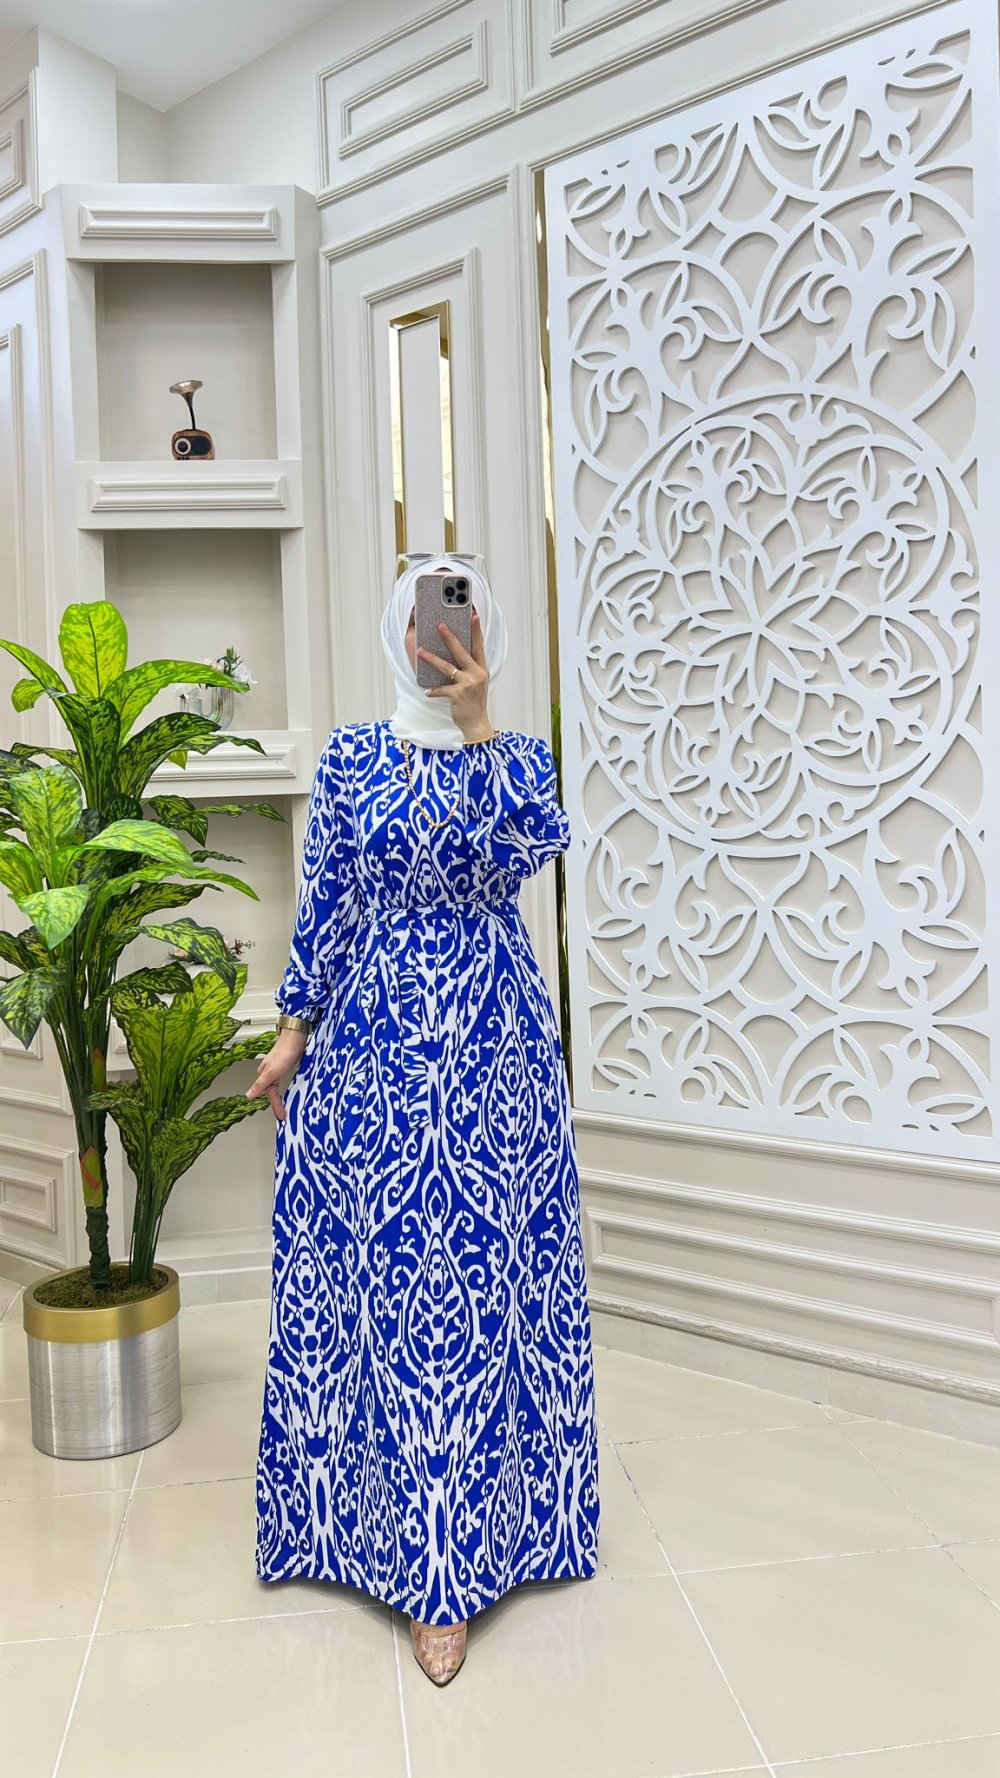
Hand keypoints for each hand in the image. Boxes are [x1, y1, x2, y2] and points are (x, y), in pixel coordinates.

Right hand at [245, 1029, 308, 1119]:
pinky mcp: (285, 1064)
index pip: (269, 1095)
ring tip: (284, 1106)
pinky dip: (284, 1088)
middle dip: (276, 1103)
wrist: (295, 1037)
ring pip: (276, 1087)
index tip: (281, 1116)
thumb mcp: (271, 1072)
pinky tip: (288, 1089)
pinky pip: (283, 1080)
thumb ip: (260, 1085)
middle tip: (282, 1114)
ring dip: (280, 1096)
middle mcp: (268, 1071)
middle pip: (272, 1092)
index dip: (275, 1106)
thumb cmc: (284, 1052)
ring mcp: (277, 1068)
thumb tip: (248, 1096)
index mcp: (263, 1074)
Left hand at [417, 608, 492, 741]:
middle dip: (449, 637)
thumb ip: (469, 669)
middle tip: (440, 625)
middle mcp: (477, 674)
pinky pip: (442, 689)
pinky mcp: (458, 694)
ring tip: (420, 651)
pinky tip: (427, 692)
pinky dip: (434, 691)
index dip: (476, 631)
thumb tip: (452, 655)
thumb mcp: (476, 683)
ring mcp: (468, 684)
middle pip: (461, 651)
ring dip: (432, 658)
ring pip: (446, 667)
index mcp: (482, 669)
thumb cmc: (474, 702)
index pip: (479, 646)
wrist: (476, 723)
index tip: (473, 616)